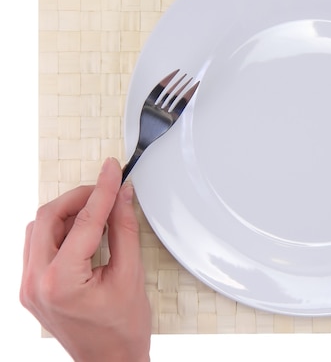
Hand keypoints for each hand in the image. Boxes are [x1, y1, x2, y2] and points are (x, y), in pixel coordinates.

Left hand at [20, 158, 150, 361]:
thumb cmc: (122, 330)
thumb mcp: (131, 275)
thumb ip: (124, 230)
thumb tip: (121, 197)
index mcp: (60, 282)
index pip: (85, 221)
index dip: (102, 190)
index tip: (111, 169)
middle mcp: (35, 283)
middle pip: (48, 218)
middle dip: (79, 198)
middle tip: (107, 190)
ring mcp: (28, 287)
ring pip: (39, 229)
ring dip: (68, 213)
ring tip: (99, 211)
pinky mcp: (31, 288)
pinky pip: (38, 245)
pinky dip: (60, 230)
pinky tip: (84, 231)